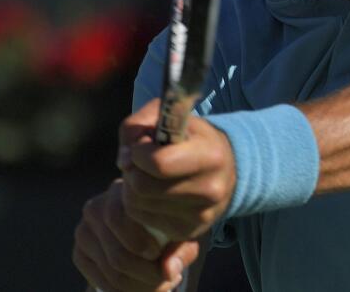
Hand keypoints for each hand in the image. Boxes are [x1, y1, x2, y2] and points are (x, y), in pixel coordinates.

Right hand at [73, 179, 197, 291]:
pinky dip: (124, 291)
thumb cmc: (166, 230)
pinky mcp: (79, 253)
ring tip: (161, 283)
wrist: (143, 235)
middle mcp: (95, 206)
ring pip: (111, 273)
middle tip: (167, 279)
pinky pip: (101, 281)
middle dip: (147, 275)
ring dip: (140, 286)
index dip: (144, 246)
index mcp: (120, 191)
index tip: (161, 256)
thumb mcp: (179, 235)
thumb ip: (181, 251)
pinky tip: (142, 286)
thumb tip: (170, 272)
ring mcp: (84, 231)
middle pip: (118, 256)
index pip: (120, 220)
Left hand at [120, 98, 236, 240]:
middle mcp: (210, 190)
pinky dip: (138, 204)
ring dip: (132, 187)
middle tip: (142, 162)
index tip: (142, 145)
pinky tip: (153, 193)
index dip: (139, 152)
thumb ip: (138, 125)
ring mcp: (199, 216)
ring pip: (136, 204)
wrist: (225, 170)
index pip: (158, 163)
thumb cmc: (190, 138)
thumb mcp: (169, 117)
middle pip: (141, 186)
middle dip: (132, 170)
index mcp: (210, 155)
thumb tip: (123, 161)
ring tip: (148, 176)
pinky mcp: (186, 233)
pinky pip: (140, 219)